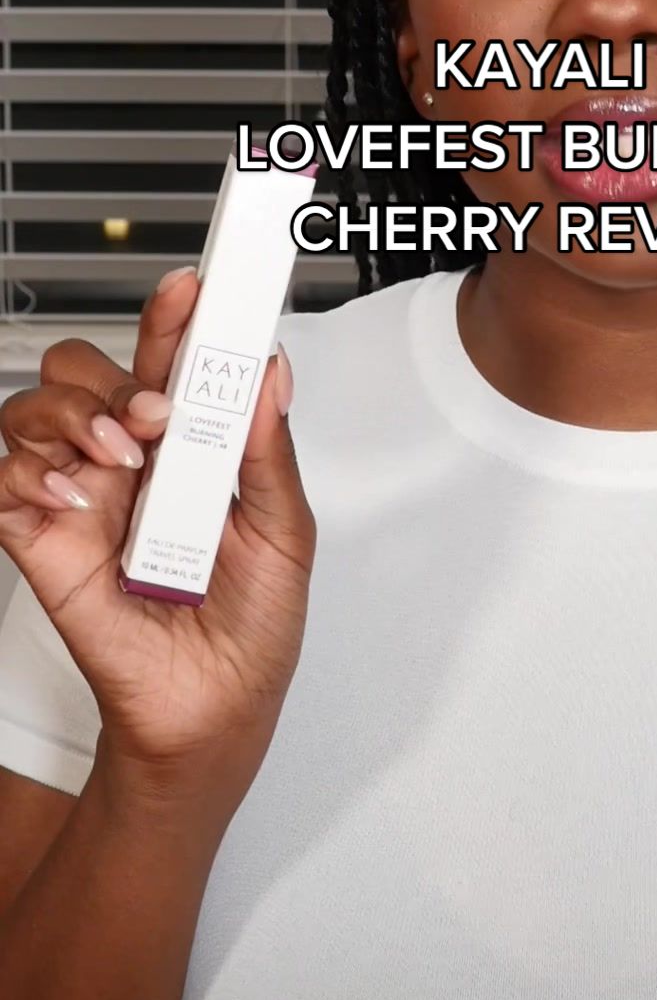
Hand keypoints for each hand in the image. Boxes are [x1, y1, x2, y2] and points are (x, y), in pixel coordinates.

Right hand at [0, 272, 315, 814]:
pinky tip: (75, 494)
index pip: (167, 360)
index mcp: (189, 446)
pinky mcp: (40, 541)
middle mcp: (128, 460)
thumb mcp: (286, 534)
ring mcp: (79, 495)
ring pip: (36, 408)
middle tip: (158, 411)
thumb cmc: (251, 628)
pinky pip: (1, 480)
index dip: (171, 317)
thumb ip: (269, 454)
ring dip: (76, 415)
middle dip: (116, 372)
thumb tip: (270, 374)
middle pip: (85, 368)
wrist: (215, 712)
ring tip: (122, 455)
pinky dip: (28, 471)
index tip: (193, 287)